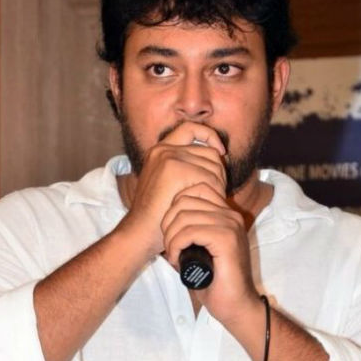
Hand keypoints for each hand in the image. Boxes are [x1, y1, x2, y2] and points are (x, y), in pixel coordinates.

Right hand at [116, 122, 226, 258]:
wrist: (140, 232)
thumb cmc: (158, 215)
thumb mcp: (169, 184)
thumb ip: (187, 166)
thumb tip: (219, 154)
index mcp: (160, 150)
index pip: (191, 129)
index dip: (209, 136)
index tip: (220, 152)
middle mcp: (163, 149)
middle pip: (210, 151)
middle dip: (219, 172)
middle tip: (214, 194)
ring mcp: (168, 157)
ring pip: (213, 165)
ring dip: (218, 186)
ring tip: (207, 203)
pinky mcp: (174, 170)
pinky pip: (209, 177)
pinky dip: (214, 193)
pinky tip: (205, 206)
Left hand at [161, 183, 259, 324]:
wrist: (236, 306)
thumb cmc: (215, 280)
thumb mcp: (200, 248)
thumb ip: (191, 229)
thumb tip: (166, 218)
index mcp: (226, 213)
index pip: (196, 189)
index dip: (175, 206)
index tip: (171, 231)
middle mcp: (230, 215)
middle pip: (186, 200)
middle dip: (168, 222)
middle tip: (169, 244)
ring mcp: (230, 226)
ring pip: (185, 216)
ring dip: (171, 236)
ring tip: (172, 253)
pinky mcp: (226, 240)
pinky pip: (190, 232)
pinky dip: (176, 245)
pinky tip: (177, 259)